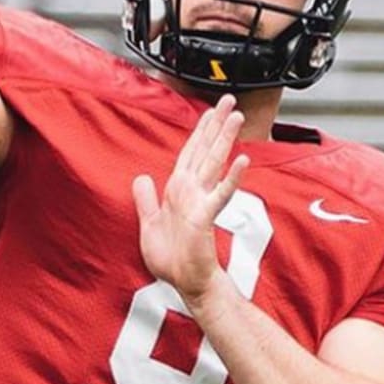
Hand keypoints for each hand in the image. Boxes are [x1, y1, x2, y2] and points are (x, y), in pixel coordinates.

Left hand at [131, 94, 249, 305]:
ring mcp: (201, 201)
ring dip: (225, 140)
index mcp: (179, 189)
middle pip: (206, 149)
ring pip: (214, 163)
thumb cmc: (172, 258)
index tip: (209, 110)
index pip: (190, 152)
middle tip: (229, 100)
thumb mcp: (148, 224)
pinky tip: (242, 161)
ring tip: (236, 118)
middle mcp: (192, 190)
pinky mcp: (205, 216)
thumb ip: (145, 199)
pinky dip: (231, 177)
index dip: (199, 130)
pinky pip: (219, 193)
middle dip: (216, 124)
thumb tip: (141, 176)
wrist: (185, 283)